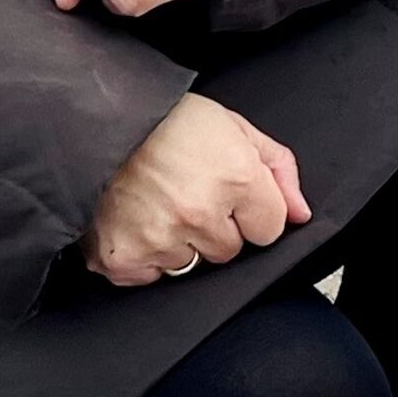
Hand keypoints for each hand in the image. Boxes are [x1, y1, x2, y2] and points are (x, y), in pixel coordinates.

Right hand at [84, 93, 310, 286]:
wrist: (97, 119)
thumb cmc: (166, 120)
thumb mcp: (235, 128)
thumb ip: (278, 170)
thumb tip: (300, 213)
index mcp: (236, 179)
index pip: (269, 230)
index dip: (250, 211)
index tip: (228, 194)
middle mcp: (200, 213)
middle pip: (229, 251)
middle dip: (214, 228)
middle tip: (186, 193)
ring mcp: (159, 238)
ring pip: (189, 265)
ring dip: (177, 241)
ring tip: (156, 202)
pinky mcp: (122, 257)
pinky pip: (148, 277)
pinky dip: (142, 256)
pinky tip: (135, 221)